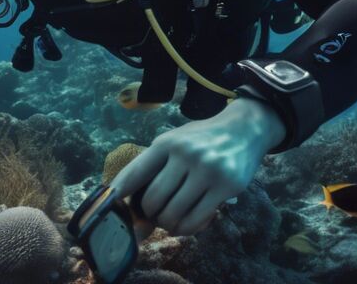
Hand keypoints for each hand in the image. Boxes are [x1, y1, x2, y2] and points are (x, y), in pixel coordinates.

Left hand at [109, 97, 285, 235]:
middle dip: (150, 214)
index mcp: (166, 142)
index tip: (111, 205)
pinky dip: (186, 228)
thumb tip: (126, 196)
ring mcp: (207, 170)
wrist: (245, 129)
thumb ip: (154, 164)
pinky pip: (197, 219)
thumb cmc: (202, 139)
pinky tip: (185, 224)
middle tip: (155, 216)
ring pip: (173, 213)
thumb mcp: (175, 140)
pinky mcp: (227, 186)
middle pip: (153, 200)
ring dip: (167, 224)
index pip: (135, 173)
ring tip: (170, 221)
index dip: (119, 193)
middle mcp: (185, 154)